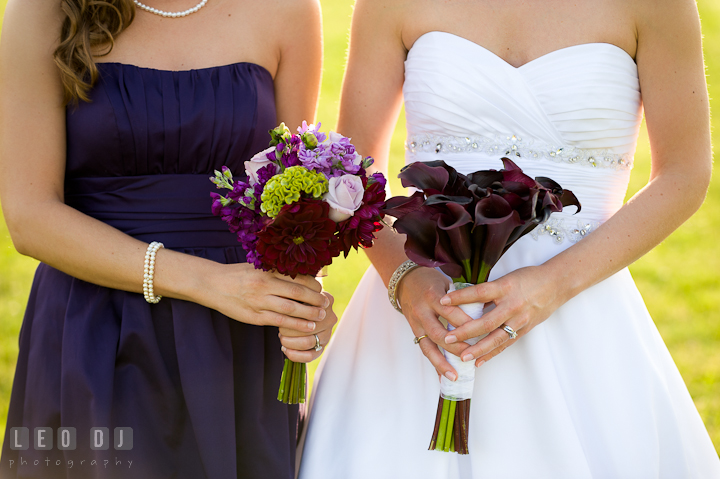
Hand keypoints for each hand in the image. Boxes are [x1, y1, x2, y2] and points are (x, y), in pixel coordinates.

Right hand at [204, 262, 328, 335]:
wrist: (213, 284)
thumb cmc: (238, 275)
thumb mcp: (258, 266)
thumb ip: (277, 271)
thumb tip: (302, 275)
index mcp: (268, 271)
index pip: (298, 278)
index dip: (313, 285)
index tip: (321, 289)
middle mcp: (265, 285)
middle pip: (298, 293)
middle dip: (315, 299)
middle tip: (326, 303)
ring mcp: (260, 301)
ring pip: (291, 309)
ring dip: (309, 314)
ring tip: (321, 316)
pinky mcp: (255, 316)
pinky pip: (279, 321)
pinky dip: (295, 325)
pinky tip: (307, 327)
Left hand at [278, 292, 336, 362]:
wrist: (299, 310)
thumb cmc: (295, 299)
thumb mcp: (296, 293)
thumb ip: (294, 294)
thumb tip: (282, 298)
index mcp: (326, 300)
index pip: (311, 309)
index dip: (293, 313)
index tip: (281, 313)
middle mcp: (330, 317)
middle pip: (309, 327)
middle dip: (289, 329)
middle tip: (279, 328)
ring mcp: (328, 333)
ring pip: (308, 342)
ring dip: (290, 342)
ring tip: (281, 338)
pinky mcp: (322, 347)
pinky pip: (310, 356)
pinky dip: (295, 355)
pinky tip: (285, 349)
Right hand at [396, 267, 474, 380]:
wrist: (403, 280)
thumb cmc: (429, 280)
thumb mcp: (445, 283)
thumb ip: (460, 298)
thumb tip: (482, 313)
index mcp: (433, 296)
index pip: (451, 312)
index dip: (466, 323)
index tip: (482, 332)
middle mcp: (422, 311)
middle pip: (439, 333)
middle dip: (455, 347)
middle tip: (471, 357)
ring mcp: (416, 323)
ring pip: (429, 346)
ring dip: (442, 362)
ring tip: (455, 375)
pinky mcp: (414, 330)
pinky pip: (424, 349)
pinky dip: (434, 362)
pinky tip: (442, 375)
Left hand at [440, 265, 563, 365]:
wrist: (557, 284)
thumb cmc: (529, 277)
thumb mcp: (506, 278)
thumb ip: (489, 291)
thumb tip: (465, 299)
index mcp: (505, 287)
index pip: (478, 293)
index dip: (460, 297)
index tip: (442, 301)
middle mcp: (512, 305)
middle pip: (485, 322)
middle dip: (465, 332)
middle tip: (447, 338)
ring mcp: (520, 319)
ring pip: (496, 338)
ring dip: (478, 349)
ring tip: (462, 357)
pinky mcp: (525, 329)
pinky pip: (506, 344)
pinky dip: (492, 353)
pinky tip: (479, 361)